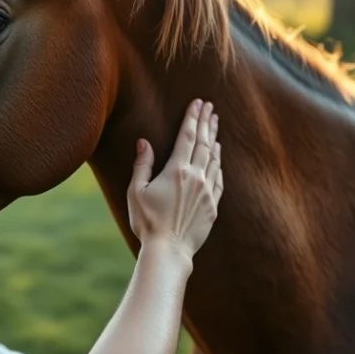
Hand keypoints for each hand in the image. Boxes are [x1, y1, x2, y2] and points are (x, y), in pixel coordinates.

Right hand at [127, 99, 223, 261]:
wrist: (169, 251)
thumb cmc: (147, 222)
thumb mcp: (136, 192)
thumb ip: (142, 165)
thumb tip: (144, 142)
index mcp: (176, 170)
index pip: (186, 136)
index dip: (192, 118)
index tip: (197, 102)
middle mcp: (195, 177)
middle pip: (204, 143)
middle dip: (206, 122)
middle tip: (210, 107)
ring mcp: (207, 191)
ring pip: (214, 159)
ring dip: (214, 139)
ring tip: (215, 124)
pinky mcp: (212, 206)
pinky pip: (218, 178)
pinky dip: (218, 163)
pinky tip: (218, 156)